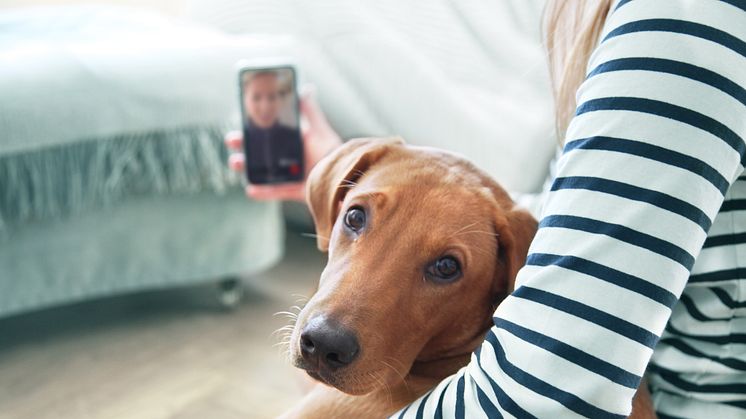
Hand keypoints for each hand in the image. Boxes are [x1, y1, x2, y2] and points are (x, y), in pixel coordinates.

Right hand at [226, 87, 341, 201]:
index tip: (240, 125)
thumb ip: (310, 111)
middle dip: (245, 147)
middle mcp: (292, 159)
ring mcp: (293, 176)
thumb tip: (305, 88)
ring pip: (264, 172)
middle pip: (262, 154)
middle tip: (231, 141)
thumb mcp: (319, 129)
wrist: (344, 175)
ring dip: (247, 168)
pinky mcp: (296, 191)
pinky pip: (275, 192)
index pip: (270, 135)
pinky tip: (249, 190)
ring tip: (235, 163)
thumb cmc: (332, 151)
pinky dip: (262, 192)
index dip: (254, 131)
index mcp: (295, 144)